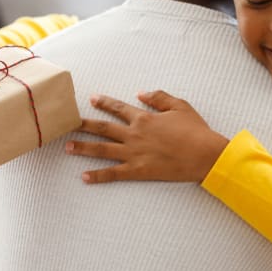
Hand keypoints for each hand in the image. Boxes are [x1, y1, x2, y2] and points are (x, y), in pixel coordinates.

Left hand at [65, 90, 229, 183]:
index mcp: (143, 118)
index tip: (92, 99)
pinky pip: (114, 173)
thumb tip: (141, 93)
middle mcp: (134, 134)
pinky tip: (84, 177)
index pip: (118, 108)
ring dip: (83, 148)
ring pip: (102, 149)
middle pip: (103, 128)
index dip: (104, 102)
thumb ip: (159, 97)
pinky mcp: (138, 171)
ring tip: (67, 147)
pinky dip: (98, 176)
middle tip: (68, 123)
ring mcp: (134, 153)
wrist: (204, 154)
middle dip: (84, 125)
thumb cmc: (195, 130)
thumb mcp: (180, 106)